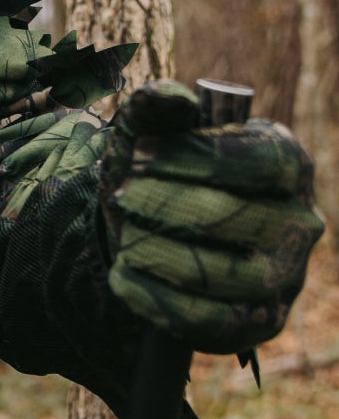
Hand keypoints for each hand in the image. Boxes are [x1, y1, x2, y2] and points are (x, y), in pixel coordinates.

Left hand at [99, 80, 323, 352]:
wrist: (142, 228)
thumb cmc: (154, 170)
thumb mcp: (145, 132)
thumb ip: (154, 106)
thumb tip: (171, 97)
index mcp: (286, 162)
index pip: (258, 160)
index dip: (192, 158)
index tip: (137, 156)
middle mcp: (299, 220)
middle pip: (230, 216)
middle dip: (160, 204)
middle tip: (120, 196)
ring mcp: (286, 276)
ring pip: (220, 272)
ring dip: (155, 252)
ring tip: (122, 236)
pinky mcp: (260, 321)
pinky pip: (210, 320)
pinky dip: (156, 298)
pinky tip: (123, 276)